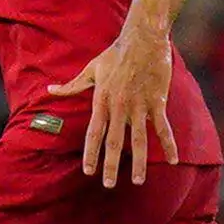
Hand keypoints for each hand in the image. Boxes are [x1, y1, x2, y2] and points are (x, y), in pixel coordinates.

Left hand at [48, 29, 176, 186]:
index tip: (88, 171)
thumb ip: (72, 85)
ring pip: (139, 140)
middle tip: (109, 185)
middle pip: (114, 142)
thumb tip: (50, 90)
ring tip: (137, 181)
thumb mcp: (91, 69)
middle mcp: (119, 106)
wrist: (142, 39)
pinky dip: (169, 145)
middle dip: (110, 165)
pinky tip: (173, 160)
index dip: (91, 153)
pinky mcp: (157, 102)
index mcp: (102, 100)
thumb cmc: (115, 54)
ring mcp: (139, 106)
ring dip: (138, 163)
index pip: (94, 133)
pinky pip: (163, 128)